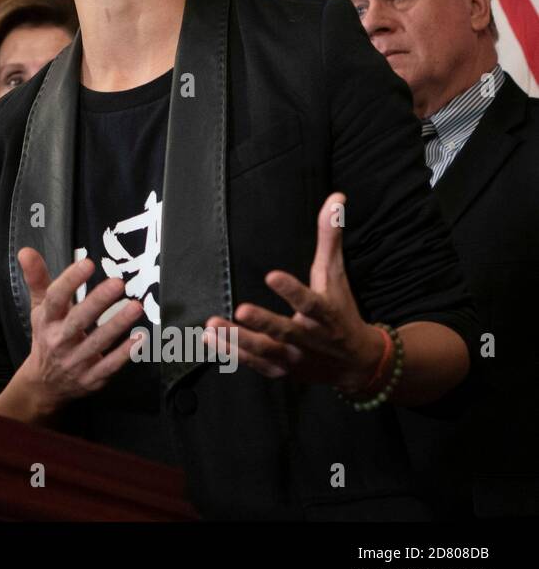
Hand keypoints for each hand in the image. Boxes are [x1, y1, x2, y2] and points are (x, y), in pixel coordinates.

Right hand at [14, 247, 144, 417]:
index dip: (70, 281)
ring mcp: (75, 361)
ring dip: (117, 324)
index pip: (55, 298)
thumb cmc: (46, 336)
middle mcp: (58, 340)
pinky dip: (124, 353)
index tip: (87, 263)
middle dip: (98, 302)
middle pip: (78, 320)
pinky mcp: (90, 378)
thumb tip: (26, 251)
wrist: (44, 384)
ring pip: (97, 342)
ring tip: (135, 307)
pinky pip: (108, 365)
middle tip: (118, 283)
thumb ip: (37, 278)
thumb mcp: (39, 308)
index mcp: (46, 320)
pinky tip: (139, 338)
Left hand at [204, 191, 384, 391]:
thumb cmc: (342, 313)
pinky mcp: (281, 371)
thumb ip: (330, 239)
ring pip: (266, 351)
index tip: (271, 276)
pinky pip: (255, 364)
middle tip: (240, 310)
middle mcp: (310, 339)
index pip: (310, 302)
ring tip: (213, 325)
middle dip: (263, 323)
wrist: (358, 364)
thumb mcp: (336, 276)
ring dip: (238, 340)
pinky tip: (210, 339)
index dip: (292, 290)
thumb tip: (335, 198)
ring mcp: (295, 358)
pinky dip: (232, 354)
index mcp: (326, 315)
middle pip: (286, 331)